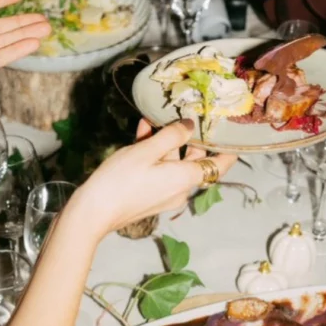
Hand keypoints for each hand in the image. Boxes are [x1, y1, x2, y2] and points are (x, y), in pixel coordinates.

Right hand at [69, 119, 235, 236]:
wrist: (93, 213)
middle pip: (195, 159)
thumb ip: (171, 136)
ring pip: (173, 161)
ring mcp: (164, 193)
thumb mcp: (146, 152)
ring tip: (156, 116)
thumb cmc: (121, 181)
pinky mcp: (149, 194)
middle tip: (191, 112)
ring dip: (166, 140)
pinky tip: (142, 130)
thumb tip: (190, 125)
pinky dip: (154, 152)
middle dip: (191, 136)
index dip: (229, 148)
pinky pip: (159, 169)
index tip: (232, 130)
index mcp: (186, 178)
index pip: (219, 164)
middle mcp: (180, 188)